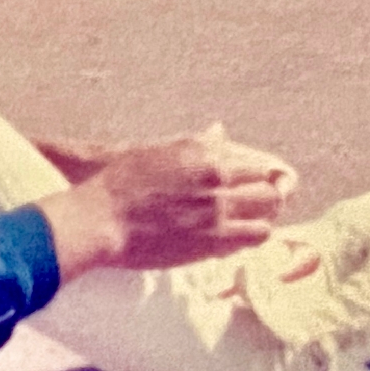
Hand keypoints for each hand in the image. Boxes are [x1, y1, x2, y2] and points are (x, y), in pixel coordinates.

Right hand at [35, 124, 294, 279]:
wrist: (99, 219)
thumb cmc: (117, 185)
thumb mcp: (155, 151)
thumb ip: (195, 145)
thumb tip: (220, 130)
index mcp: (201, 149)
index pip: (253, 159)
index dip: (261, 173)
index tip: (259, 181)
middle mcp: (216, 175)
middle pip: (269, 184)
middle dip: (270, 193)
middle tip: (262, 203)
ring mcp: (218, 208)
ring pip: (269, 212)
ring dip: (263, 216)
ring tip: (250, 222)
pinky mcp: (214, 240)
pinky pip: (255, 237)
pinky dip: (251, 238)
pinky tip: (236, 239)